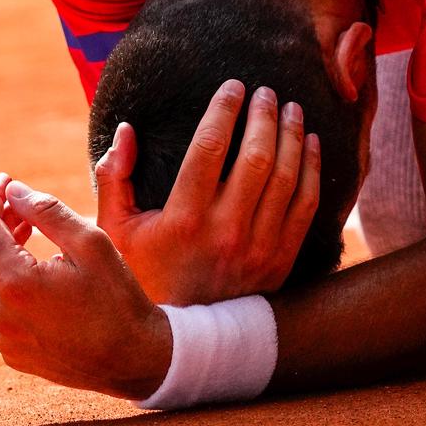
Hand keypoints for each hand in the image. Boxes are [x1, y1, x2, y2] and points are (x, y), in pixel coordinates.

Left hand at [0, 174, 172, 398]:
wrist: (135, 359)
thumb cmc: (118, 297)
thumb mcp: (91, 242)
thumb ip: (47, 210)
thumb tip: (12, 191)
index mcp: (15, 283)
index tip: (6, 181)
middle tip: (25, 207)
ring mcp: (3, 338)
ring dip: (1, 252)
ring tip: (29, 234)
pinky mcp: (11, 353)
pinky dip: (8, 283)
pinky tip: (36, 274)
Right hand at [92, 80, 324, 305]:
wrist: (181, 340)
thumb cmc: (143, 276)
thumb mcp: (114, 231)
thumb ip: (114, 177)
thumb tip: (127, 129)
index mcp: (184, 220)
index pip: (209, 149)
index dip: (224, 110)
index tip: (233, 85)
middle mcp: (225, 232)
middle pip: (256, 158)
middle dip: (264, 116)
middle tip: (266, 91)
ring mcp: (258, 249)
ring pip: (286, 178)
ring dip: (292, 136)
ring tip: (291, 109)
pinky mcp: (280, 261)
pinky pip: (306, 206)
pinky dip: (312, 170)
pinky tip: (310, 144)